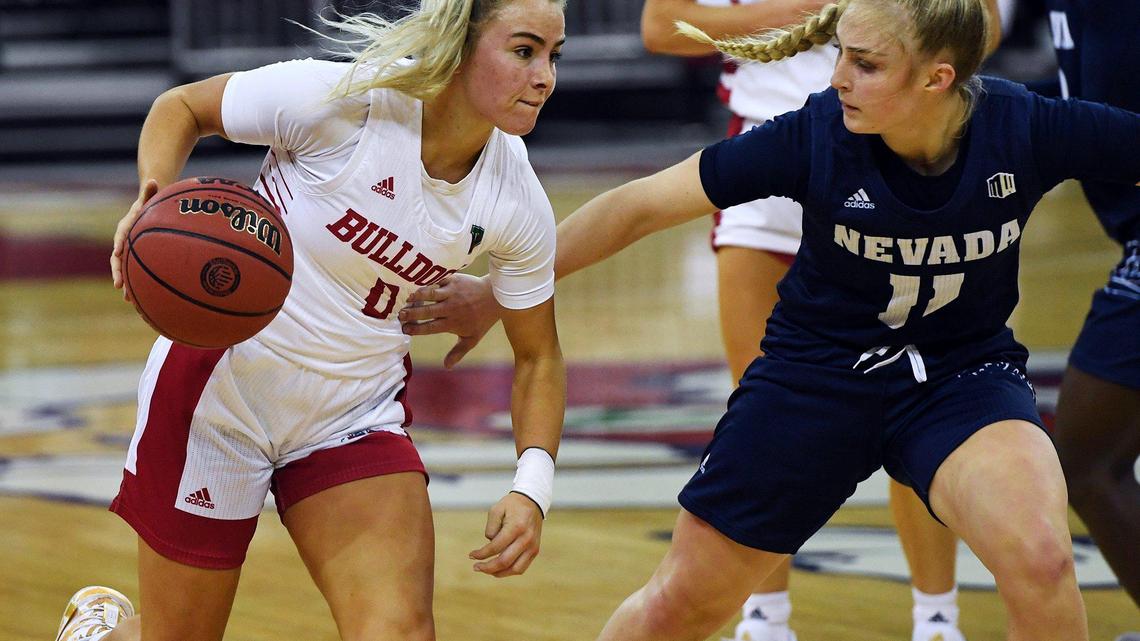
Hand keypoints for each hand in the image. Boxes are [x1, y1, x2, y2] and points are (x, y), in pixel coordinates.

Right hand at [111, 179, 158, 300]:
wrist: (150, 206)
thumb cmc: (153, 201)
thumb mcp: (151, 195)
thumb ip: (150, 190)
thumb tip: (153, 179)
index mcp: (127, 226)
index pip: (121, 235)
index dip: (119, 243)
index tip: (118, 253)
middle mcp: (124, 240)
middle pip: (119, 258)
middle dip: (119, 272)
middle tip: (119, 285)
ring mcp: (130, 250)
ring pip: (126, 269)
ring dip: (127, 283)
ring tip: (129, 299)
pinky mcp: (137, 256)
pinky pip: (136, 272)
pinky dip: (137, 284)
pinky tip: (142, 300)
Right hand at [399, 273, 501, 367]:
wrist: (495, 297)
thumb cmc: (481, 320)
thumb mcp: (472, 339)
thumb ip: (458, 352)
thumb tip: (446, 367)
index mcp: (453, 323)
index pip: (431, 327)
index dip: (417, 329)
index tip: (404, 329)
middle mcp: (451, 308)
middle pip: (428, 311)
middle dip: (412, 313)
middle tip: (400, 315)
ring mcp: (452, 293)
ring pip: (431, 294)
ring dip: (417, 296)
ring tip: (407, 299)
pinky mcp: (453, 280)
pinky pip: (437, 280)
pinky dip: (426, 282)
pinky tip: (416, 284)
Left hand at [469, 492, 543, 577]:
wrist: (532, 502)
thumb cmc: (512, 505)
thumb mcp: (496, 509)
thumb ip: (490, 528)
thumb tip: (490, 545)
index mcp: (516, 527)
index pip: (495, 547)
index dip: (481, 554)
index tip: (472, 555)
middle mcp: (526, 539)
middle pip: (505, 561)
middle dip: (487, 567)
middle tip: (476, 567)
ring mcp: (532, 546)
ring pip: (515, 569)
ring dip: (498, 573)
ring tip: (487, 570)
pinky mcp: (535, 550)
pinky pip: (521, 568)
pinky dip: (509, 571)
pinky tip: (498, 569)